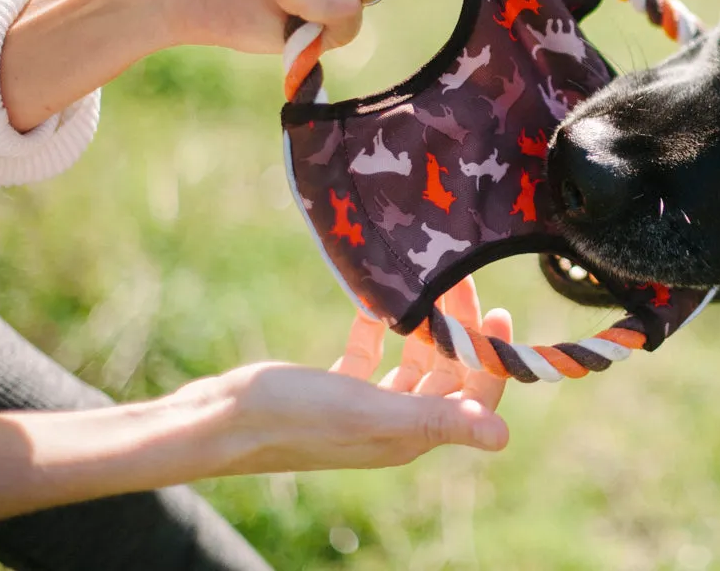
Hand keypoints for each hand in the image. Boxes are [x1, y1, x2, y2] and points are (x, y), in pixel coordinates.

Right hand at [183, 277, 510, 474]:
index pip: (474, 399)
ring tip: (427, 284)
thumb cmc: (294, 417)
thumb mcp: (372, 412)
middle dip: (458, 330)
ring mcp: (361, 409)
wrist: (215, 422)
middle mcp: (393, 425)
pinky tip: (373, 304)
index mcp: (409, 435)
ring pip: (411, 364)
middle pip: (445, 375)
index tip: (497, 312)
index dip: (490, 358)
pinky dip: (376, 331)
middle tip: (459, 281)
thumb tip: (504, 438)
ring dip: (424, 326)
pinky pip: (368, 358)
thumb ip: (437, 419)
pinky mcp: (331, 392)